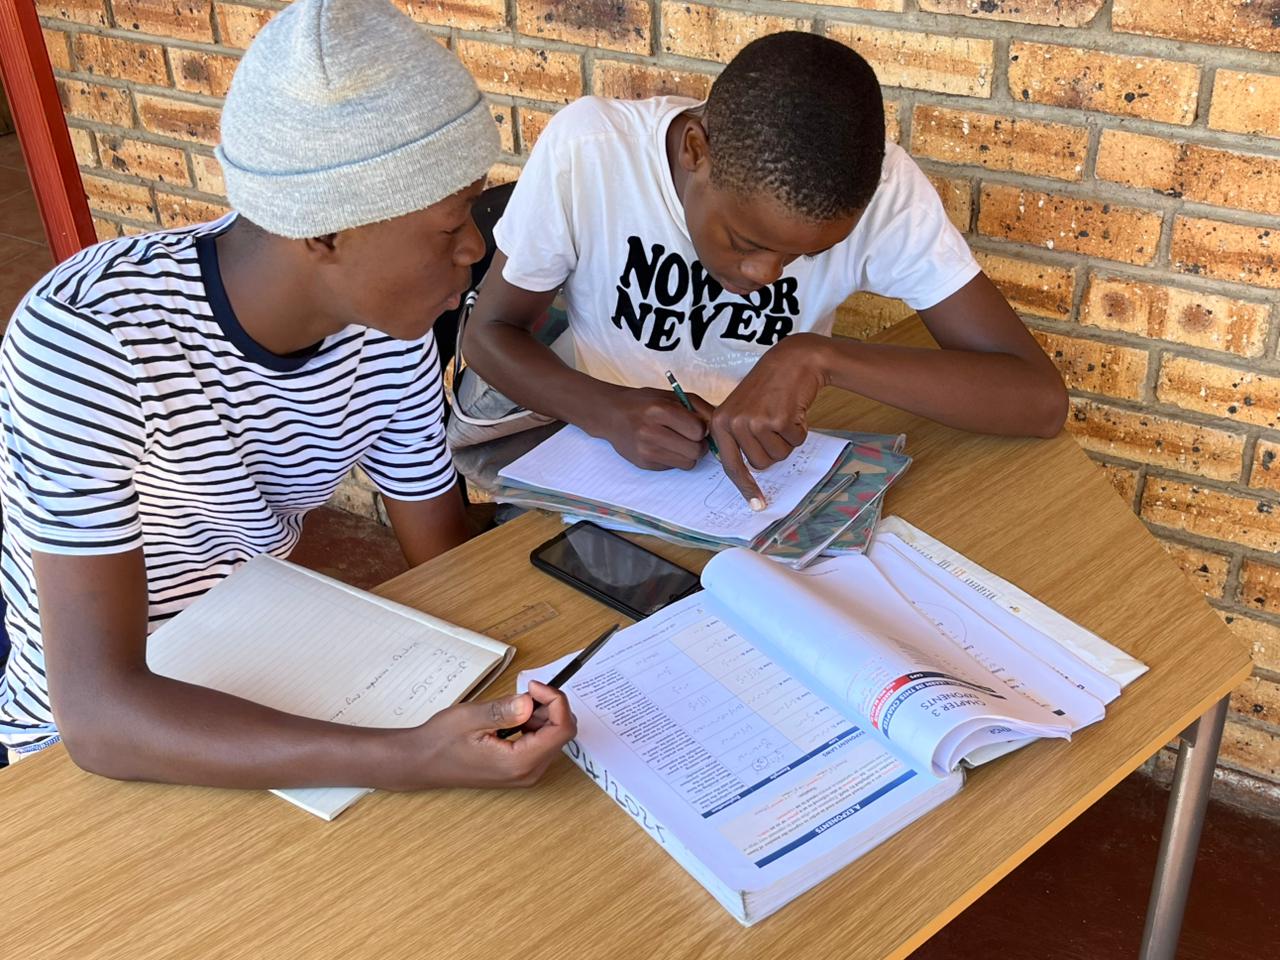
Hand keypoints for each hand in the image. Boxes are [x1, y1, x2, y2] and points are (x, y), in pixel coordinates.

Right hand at [399, 681, 576, 789]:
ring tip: (511, 706)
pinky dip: (533, 725)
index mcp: (519, 762)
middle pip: (561, 733)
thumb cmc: (441, 742)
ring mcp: (524, 774)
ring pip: (552, 737)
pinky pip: (539, 743)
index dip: (555, 702)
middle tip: (524, 692)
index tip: (534, 687)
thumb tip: (530, 702)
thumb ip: (504, 711)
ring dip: (540, 716)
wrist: (421, 762)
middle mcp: (527, 773)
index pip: (562, 730)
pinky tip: (511, 718)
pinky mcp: (519, 769)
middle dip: (549, 707)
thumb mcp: (471, 718)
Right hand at [592, 385, 709, 469]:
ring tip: (678, 441)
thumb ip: (700, 409)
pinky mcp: (644, 464)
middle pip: (696, 451)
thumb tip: (721, 427)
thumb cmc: (645, 403)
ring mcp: (646, 451)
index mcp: (659, 410)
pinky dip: (674, 459)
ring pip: (688, 463)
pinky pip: (674, 468)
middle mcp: (651, 432)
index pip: (698, 431)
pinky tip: (663, 446)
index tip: (695, 424)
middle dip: (698, 444)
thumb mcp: (673, 396)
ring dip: (688, 454)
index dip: (702, 429)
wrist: (611, 414)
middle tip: (690, 436)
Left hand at [709, 334, 827, 495]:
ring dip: (787, 441)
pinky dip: (800, 431)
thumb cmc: (768, 387)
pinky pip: (795, 443)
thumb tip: (748, 471)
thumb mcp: (742, 409)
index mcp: (720, 423)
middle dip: (773, 450)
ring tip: (782, 415)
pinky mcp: (777, 420)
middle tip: (775, 425)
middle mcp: (733, 423)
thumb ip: (738, 437)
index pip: (730, 465)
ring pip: (778, 456)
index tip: (756, 505)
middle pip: (760, 464)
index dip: (745, 487)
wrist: (792, 360)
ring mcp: (754, 421)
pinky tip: (793, 410)